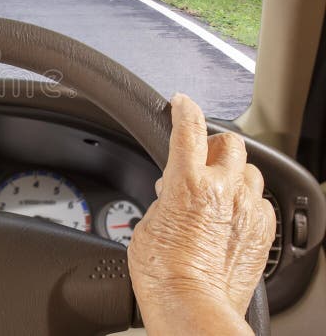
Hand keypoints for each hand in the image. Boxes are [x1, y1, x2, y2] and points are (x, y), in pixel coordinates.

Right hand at [128, 94, 275, 334]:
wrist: (191, 307)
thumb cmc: (163, 273)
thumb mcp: (148, 224)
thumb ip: (164, 199)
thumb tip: (172, 193)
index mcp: (188, 183)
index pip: (189, 128)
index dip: (184, 109)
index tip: (181, 102)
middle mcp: (223, 190)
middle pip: (230, 142)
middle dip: (214, 145)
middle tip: (199, 159)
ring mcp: (247, 210)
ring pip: (250, 170)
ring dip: (233, 173)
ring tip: (216, 191)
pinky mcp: (262, 231)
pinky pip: (261, 202)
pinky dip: (246, 202)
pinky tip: (231, 217)